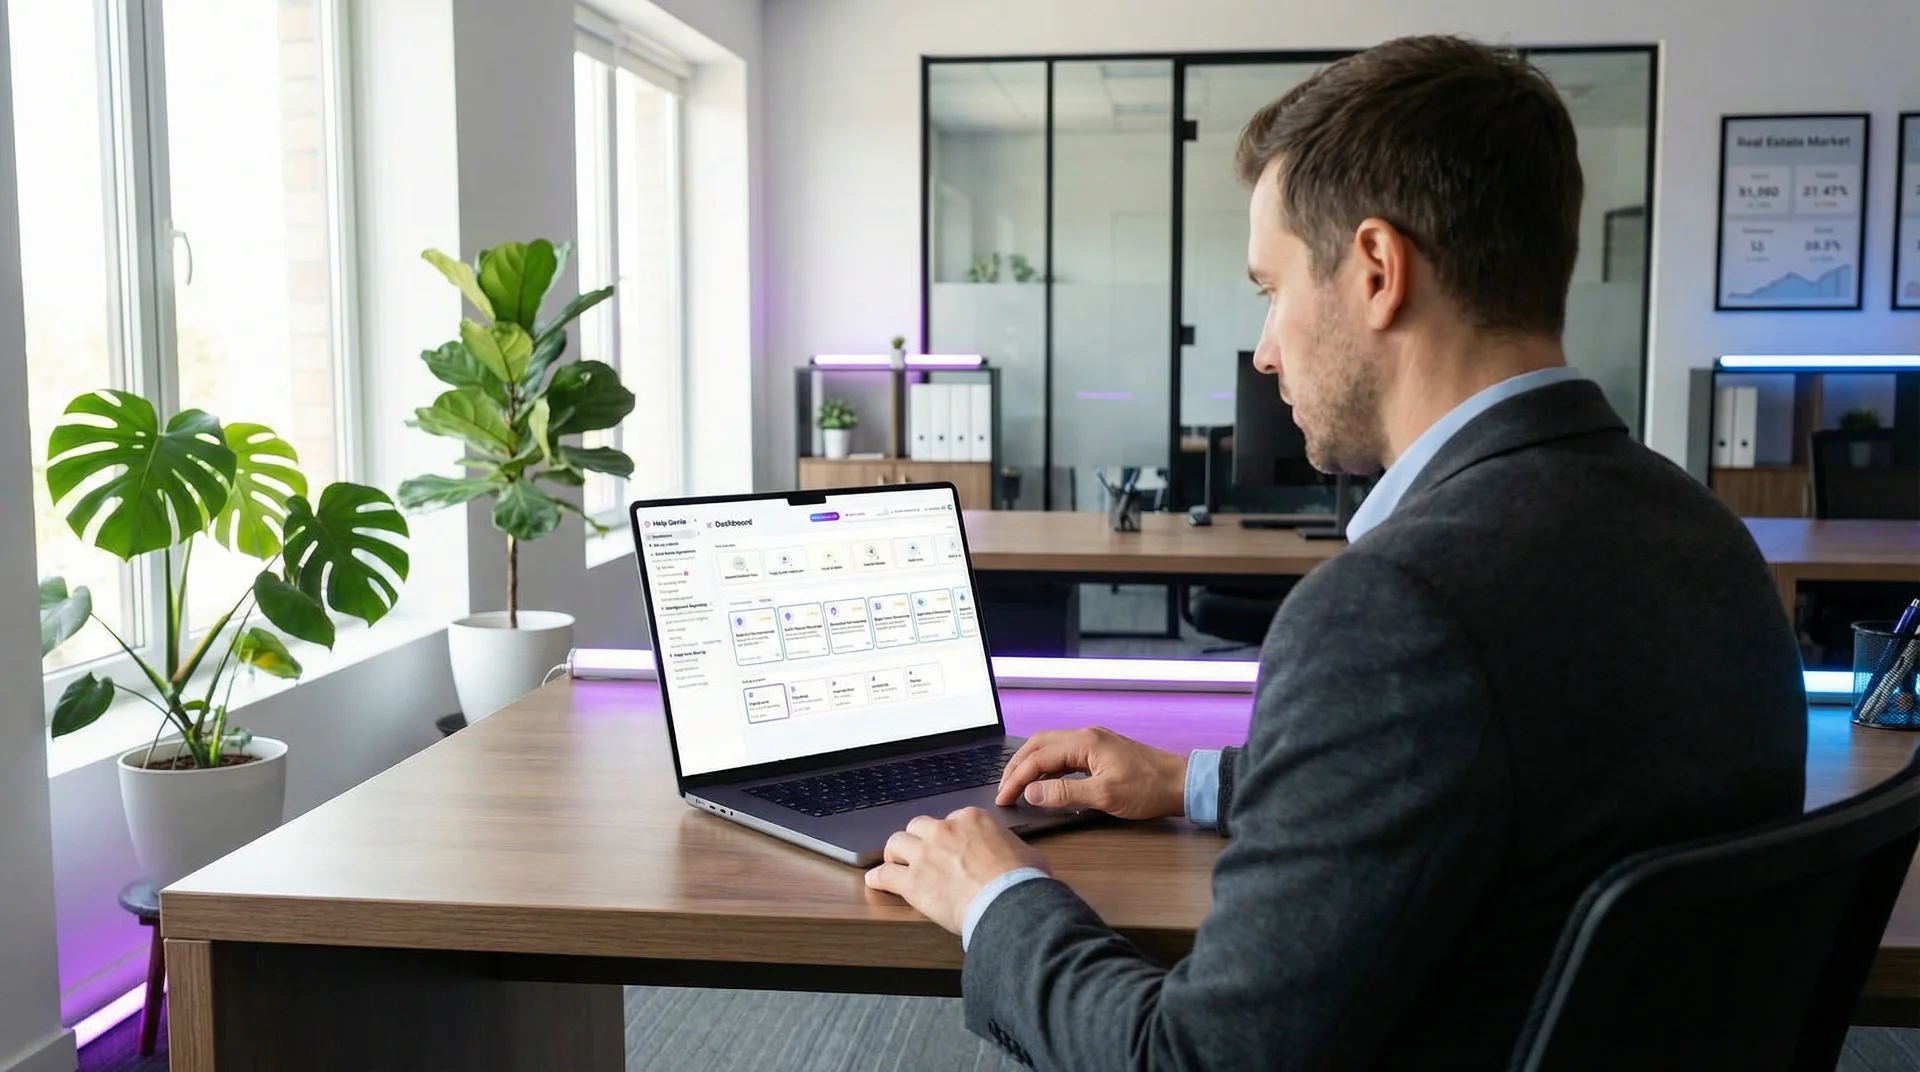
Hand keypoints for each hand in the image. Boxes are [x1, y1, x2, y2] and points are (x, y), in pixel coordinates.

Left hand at [864, 808, 1049, 932]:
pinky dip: (878, 878)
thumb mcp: (1028, 854)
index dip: (948, 835)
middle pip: (918, 826)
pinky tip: (875, 882)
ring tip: (894, 862)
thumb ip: (1014, 849)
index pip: (951, 819)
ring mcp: (925, 854)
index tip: (948, 847)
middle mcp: (945, 830)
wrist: (1010, 902)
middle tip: (918, 851)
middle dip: (917, 839)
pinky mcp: (913, 882)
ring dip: (894, 854)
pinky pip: (885, 875)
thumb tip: (1021, 858)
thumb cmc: (1023, 881)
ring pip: (896, 843)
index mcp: (972, 819)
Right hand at [996, 727, 1187, 819]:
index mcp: (1084, 742)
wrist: (1181, 783)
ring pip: (1050, 747)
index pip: (1037, 758)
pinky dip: (1048, 767)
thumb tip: (1031, 793)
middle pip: (1038, 744)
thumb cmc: (1148, 789)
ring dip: (1031, 764)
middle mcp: (1086, 736)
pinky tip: (1045, 782)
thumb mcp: (1104, 796)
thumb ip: (1064, 794)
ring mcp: (1094, 741)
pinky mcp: (1100, 750)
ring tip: (1017, 785)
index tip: (1003, 797)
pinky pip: (1064, 754)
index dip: (1016, 778)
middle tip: (1003, 788)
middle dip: (1016, 765)